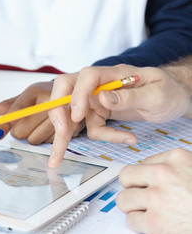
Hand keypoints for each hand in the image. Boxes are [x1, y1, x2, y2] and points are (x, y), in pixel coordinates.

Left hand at [0, 81, 82, 143]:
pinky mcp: (72, 128)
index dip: (6, 123)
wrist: (77, 94)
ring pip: (33, 140)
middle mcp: (49, 100)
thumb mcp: (27, 96)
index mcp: (35, 90)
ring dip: (33, 136)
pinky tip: (50, 129)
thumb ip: (8, 105)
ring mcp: (62, 114)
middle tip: (27, 123)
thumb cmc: (46, 96)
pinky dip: (45, 140)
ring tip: (40, 124)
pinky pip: (47, 144)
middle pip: (21, 130)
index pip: (16, 110)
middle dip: (19, 131)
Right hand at [48, 64, 191, 166]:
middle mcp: (99, 85)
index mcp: (113, 74)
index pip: (86, 77)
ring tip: (57, 158)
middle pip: (66, 91)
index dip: (77, 95)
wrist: (177, 97)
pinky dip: (105, 137)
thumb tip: (102, 97)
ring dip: (64, 137)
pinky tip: (128, 139)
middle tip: (61, 134)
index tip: (77, 116)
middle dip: (58, 113)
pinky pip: (92, 127)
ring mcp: (97, 99)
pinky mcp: (100, 112)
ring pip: (71, 115)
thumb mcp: (156, 94)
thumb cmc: (169, 90)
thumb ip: (129, 96)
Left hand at [117, 148, 191, 233]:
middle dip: (133, 189)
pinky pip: (131, 221)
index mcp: (178, 159)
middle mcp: (164, 175)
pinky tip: (155, 226)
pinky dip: (140, 226)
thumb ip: (179, 168)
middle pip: (126, 177)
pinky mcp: (154, 223)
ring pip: (124, 200)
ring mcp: (157, 199)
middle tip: (144, 198)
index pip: (144, 163)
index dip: (148, 177)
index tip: (155, 185)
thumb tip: (153, 168)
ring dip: (134, 208)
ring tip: (150, 212)